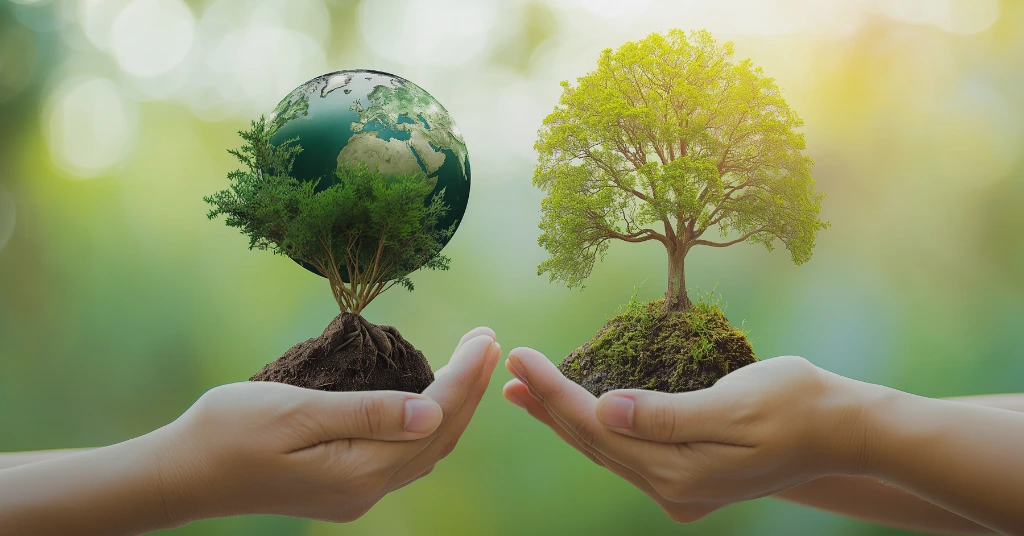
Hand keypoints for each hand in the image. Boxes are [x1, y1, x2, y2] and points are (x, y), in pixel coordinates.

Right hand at [157, 328, 500, 525]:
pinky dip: (427, 424)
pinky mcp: (344, 490)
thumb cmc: (229, 431)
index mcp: (359, 472)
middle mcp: (366, 491)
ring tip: (471, 362)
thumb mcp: (297, 413)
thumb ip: (367, 413)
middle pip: (438, 435)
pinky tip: (432, 399)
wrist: (182, 473)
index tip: (484, 336)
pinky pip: (403, 457)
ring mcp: (355, 495)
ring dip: (454, 405)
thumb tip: (433, 411)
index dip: (465, 377)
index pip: (433, 418)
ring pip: (425, 449)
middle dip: (469, 387)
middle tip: (488, 339)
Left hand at [503, 349, 871, 522]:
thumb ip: (668, 414)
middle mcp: (672, 490)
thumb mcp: (737, 402)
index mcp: (680, 470)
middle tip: (509, 370)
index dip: (555, 392)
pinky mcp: (686, 481)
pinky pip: (626, 453)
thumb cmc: (798, 403)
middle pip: (593, 442)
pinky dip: (595, 429)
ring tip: (523, 392)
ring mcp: (679, 491)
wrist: (843, 433)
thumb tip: (605, 408)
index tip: (522, 358)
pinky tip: (576, 411)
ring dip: (563, 419)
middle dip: (548, 405)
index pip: (598, 426)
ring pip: (606, 450)